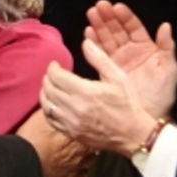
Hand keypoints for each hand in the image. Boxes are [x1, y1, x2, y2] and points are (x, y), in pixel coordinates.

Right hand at [16, 108, 97, 176]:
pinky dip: (79, 171)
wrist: (23, 164)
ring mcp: (79, 166)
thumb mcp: (42, 116)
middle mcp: (84, 149)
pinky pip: (82, 176)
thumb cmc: (32, 139)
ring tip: (75, 150)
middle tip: (79, 135)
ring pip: (91, 159)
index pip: (92, 125)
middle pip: (95, 142)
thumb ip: (56, 109)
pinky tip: (73, 167)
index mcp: (79, 132)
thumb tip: (60, 100)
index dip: (88, 122)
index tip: (85, 121)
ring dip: (85, 154)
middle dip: (88, 138)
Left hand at [39, 33, 168, 154]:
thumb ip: (100, 59)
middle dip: (47, 78)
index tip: (55, 64)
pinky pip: (51, 119)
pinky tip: (53, 103)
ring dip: (45, 93)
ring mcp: (71, 122)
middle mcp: (74, 108)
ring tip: (50, 86)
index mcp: (85, 91)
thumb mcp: (118, 77)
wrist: (132, 134)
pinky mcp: (70, 133)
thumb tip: (85, 42)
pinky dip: (48, 109)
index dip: (52, 68)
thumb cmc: (127, 103)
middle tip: (52, 74)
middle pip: (49, 89)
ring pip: (46, 105)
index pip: (56, 77)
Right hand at [84, 0, 176, 117]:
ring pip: (107, 39)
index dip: (125, 17)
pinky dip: (93, 44)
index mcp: (146, 48)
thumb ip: (167, 47)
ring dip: (98, 27)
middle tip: (98, 6)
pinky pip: (99, 55)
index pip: (134, 27)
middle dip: (108, 18)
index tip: (116, 7)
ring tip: (90, 15)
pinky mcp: (108, 72)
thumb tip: (165, 26)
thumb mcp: (168, 70)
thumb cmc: (162, 95)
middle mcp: (130, 52)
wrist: (149, 117)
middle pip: (117, 30)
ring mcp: (118, 61)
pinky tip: (88, 33)